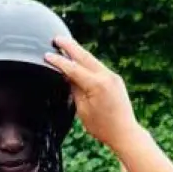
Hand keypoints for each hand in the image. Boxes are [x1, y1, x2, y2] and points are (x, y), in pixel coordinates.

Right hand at [45, 36, 143, 152]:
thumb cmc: (102, 127)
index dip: (59, 61)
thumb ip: (75, 89)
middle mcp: (106, 76)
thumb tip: (68, 75)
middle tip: (57, 38)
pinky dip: (87, 61)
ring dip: (79, 52)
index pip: (73, 68)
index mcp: (96, 85)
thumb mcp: (83, 110)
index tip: (47, 55)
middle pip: (84, 56)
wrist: (125, 133)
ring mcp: (113, 76)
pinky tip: (80, 59)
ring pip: (92, 59)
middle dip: (70, 46)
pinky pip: (98, 66)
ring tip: (67, 45)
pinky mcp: (115, 79)